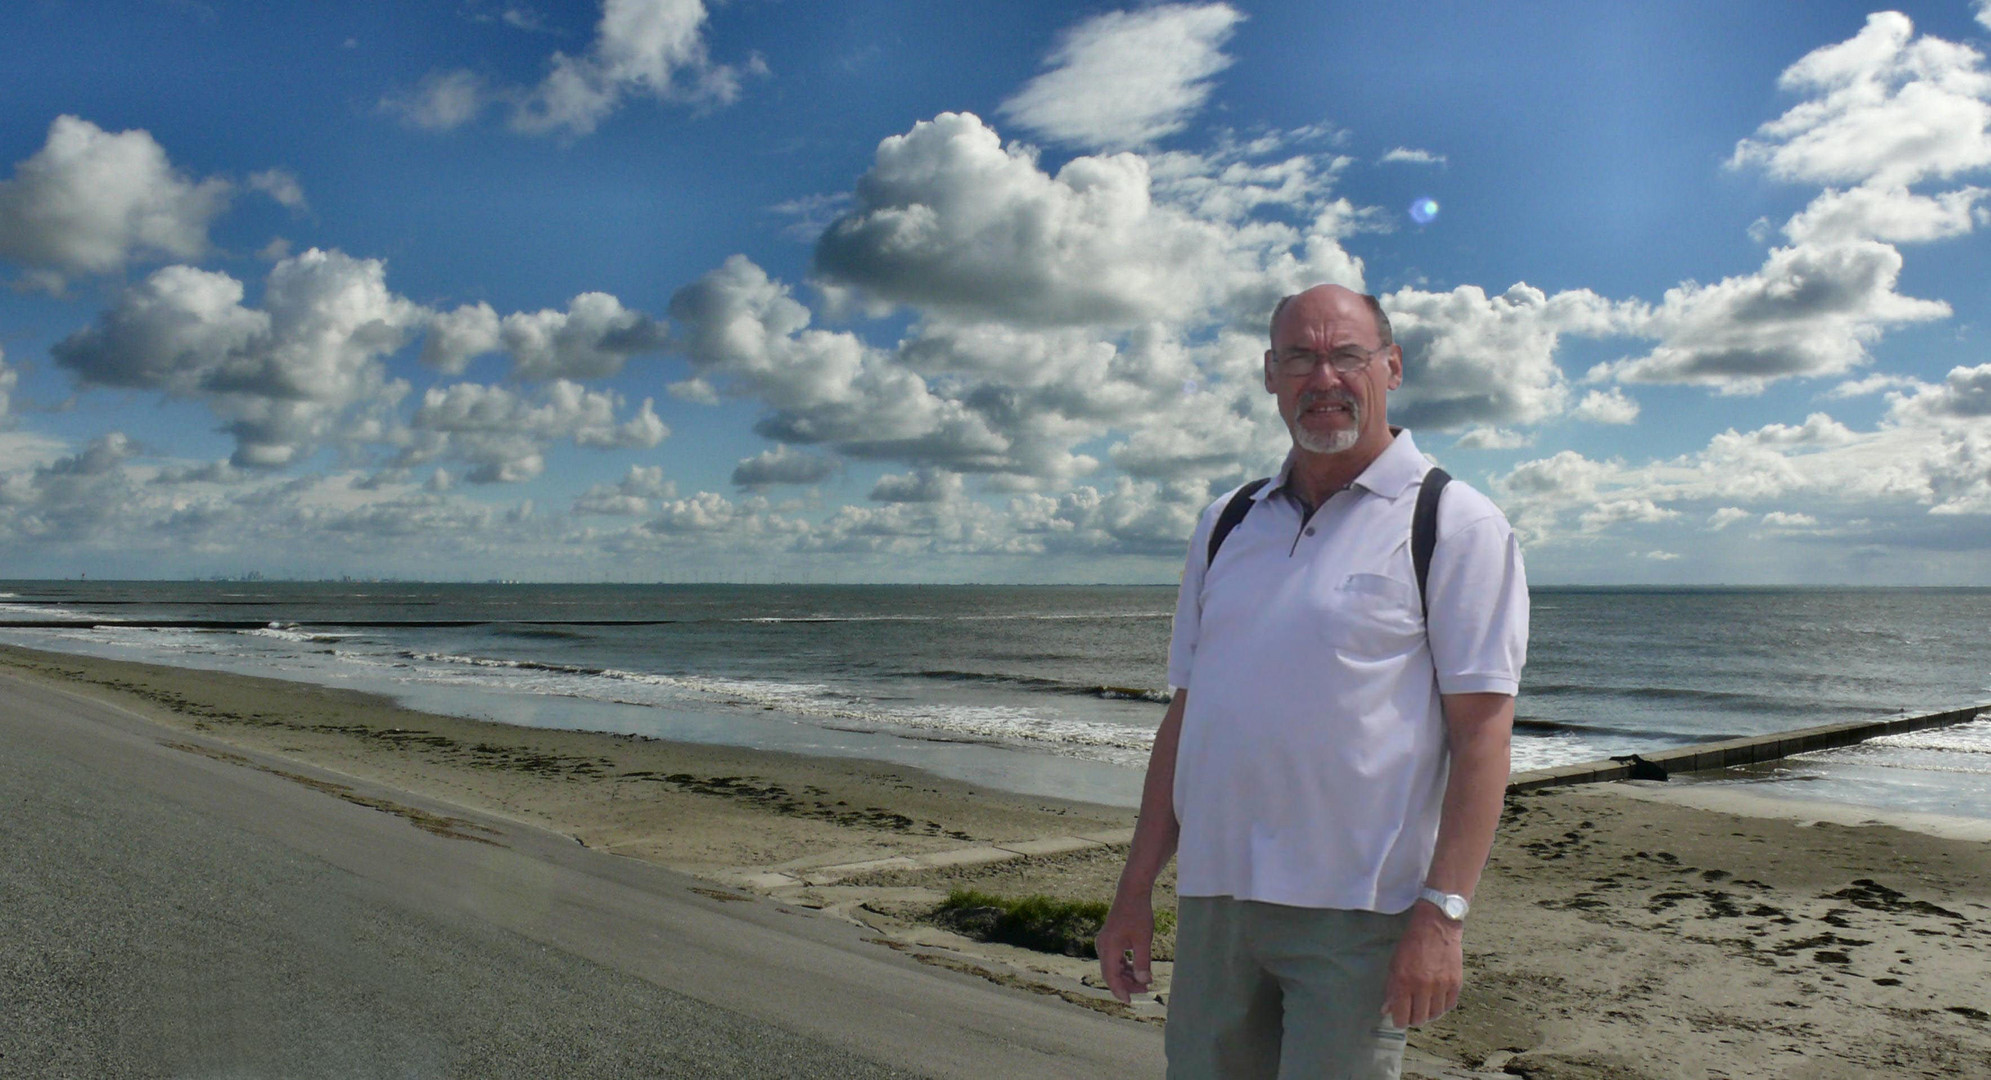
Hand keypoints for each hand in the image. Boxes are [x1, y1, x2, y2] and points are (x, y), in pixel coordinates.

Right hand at [1095, 894, 1155, 1003]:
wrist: (1132, 892)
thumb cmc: (1138, 914)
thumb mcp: (1143, 940)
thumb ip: (1142, 962)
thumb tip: (1144, 982)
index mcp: (1108, 948)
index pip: (1111, 976)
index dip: (1120, 991)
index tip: (1130, 1002)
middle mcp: (1102, 947)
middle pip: (1111, 973)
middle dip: (1127, 984)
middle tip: (1146, 990)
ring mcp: (1104, 943)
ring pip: (1113, 967)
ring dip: (1127, 976)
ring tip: (1145, 981)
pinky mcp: (1109, 940)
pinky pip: (1115, 959)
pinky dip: (1125, 967)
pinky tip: (1138, 970)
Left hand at [1380, 900, 1463, 1027]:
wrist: (1436, 926)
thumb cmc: (1411, 943)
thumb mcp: (1395, 963)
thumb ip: (1391, 988)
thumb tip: (1387, 1010)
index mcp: (1404, 981)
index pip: (1401, 1016)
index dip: (1399, 1021)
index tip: (1399, 1019)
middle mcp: (1423, 986)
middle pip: (1419, 1019)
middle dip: (1413, 1019)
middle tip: (1411, 1011)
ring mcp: (1441, 985)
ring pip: (1435, 1015)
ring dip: (1428, 1013)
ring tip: (1424, 1005)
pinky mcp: (1456, 983)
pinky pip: (1449, 1005)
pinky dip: (1442, 1006)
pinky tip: (1437, 999)